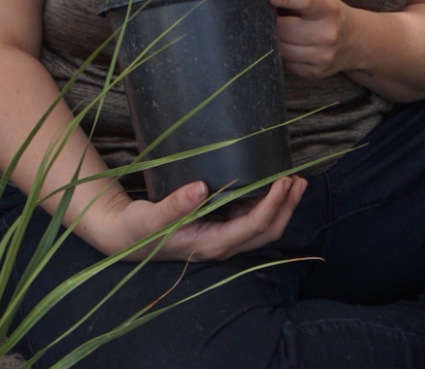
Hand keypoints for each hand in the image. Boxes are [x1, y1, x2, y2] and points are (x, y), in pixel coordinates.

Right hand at [93, 175, 307, 261]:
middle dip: (286, 206)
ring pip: (262, 228)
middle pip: (266, 231)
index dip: (272, 205)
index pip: (252, 227)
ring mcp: (222, 238)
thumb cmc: (138, 229)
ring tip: (295, 182)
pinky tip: (271, 188)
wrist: (127, 238)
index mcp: (210, 244)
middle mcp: (222, 245)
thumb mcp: (150, 217)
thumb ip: (174, 205)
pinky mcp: (219, 228)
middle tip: (298, 179)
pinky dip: (267, 205)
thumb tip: (200, 188)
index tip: (283, 180)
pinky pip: (251, 220)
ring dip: (282, 207)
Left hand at [270, 0, 359, 78]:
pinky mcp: (315, 71)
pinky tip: (285, 45)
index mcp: (328, 9)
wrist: (357, 41)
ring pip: (281, 48)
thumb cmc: (332, 15)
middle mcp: (328, 33)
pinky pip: (285, 63)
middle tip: (264, 16)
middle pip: (285, 29)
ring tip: (275, 30)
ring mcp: (322, 56)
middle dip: (269, 22)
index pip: (306, 2)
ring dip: (272, 39)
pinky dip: (280, 53)